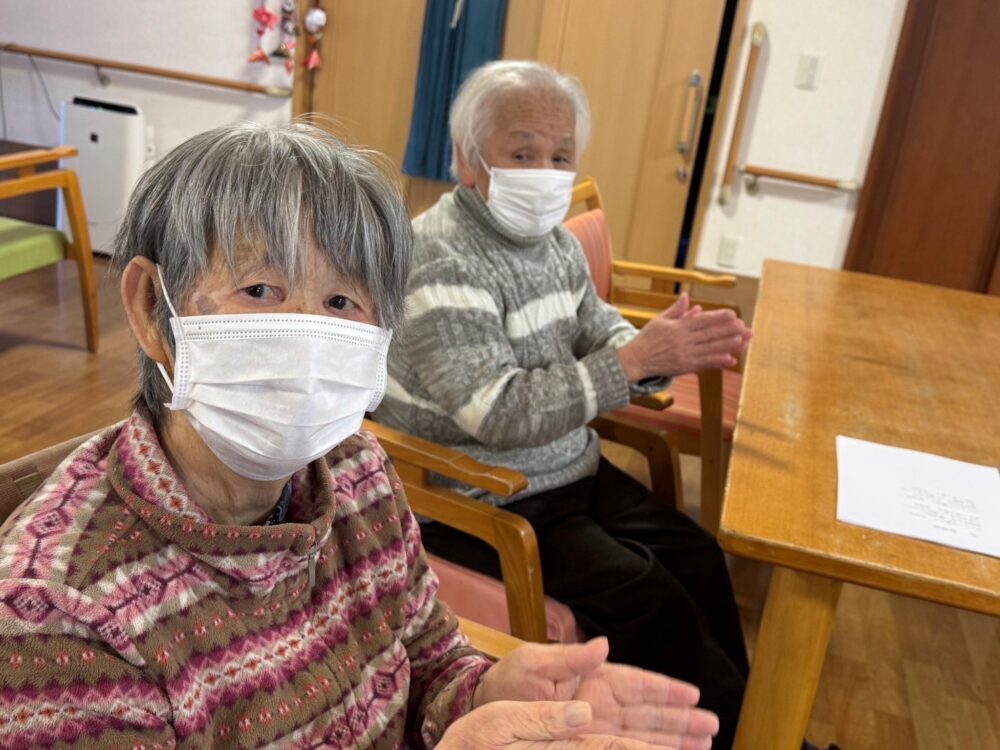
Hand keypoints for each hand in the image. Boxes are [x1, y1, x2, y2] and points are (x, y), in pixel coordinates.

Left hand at [473, 638, 717, 749]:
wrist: (482, 706)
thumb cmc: (508, 680)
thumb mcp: (534, 663)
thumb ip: (569, 658)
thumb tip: (603, 644)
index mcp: (592, 677)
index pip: (636, 684)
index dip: (665, 689)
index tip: (694, 695)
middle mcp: (600, 702)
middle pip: (649, 711)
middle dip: (680, 719)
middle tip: (713, 728)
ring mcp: (596, 725)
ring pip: (643, 732)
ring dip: (672, 738)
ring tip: (704, 744)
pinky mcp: (586, 742)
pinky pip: (623, 747)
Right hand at [616, 293, 751, 381]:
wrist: (634, 360)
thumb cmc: (646, 339)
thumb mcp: (659, 321)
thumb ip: (676, 310)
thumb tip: (687, 298)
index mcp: (678, 327)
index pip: (702, 320)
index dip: (718, 317)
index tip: (733, 314)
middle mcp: (683, 341)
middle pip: (710, 334)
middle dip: (729, 330)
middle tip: (745, 327)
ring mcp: (684, 355)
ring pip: (710, 348)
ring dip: (728, 345)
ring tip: (743, 341)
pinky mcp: (684, 367)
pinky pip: (704, 364)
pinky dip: (717, 362)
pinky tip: (730, 359)